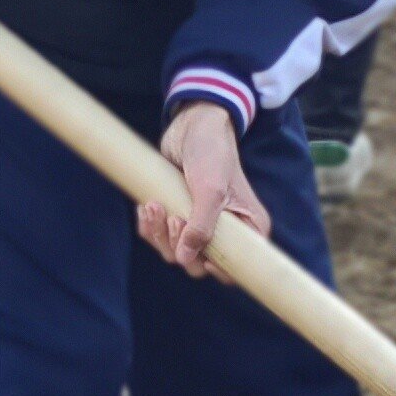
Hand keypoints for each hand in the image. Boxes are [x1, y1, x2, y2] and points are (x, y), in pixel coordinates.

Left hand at [139, 104, 270, 278]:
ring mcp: (199, 224)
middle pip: (197, 264)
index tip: (198, 254)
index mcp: (248, 228)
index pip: (233, 269)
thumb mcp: (211, 190)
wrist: (193, 126)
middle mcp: (226, 231)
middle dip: (178, 245)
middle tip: (173, 217)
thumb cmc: (212, 154)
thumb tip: (187, 259)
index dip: (214, 268)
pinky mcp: (178, 215)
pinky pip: (159, 237)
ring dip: (159, 233)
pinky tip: (147, 205)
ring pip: (174, 252)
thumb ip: (202, 227)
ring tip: (154, 205)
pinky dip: (149, 226)